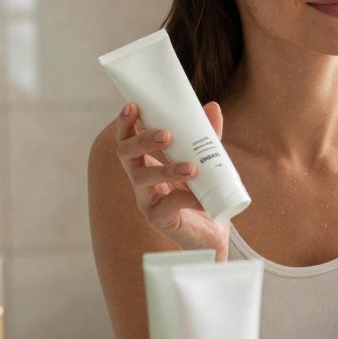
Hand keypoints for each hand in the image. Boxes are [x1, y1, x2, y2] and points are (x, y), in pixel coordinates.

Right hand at [115, 101, 230, 256]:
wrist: (211, 233)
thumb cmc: (201, 193)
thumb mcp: (205, 161)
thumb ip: (207, 137)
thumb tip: (212, 107)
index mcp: (146, 162)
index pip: (127, 139)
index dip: (125, 123)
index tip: (133, 105)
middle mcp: (140, 179)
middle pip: (126, 155)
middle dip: (142, 141)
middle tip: (165, 135)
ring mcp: (146, 200)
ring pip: (142, 180)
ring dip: (166, 170)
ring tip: (190, 168)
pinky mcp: (159, 220)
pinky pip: (168, 206)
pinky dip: (187, 198)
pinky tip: (202, 198)